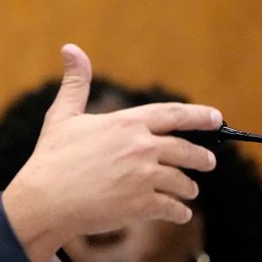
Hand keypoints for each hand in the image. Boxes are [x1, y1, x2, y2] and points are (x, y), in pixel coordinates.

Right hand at [2, 44, 221, 261]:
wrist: (44, 200)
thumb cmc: (51, 158)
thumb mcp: (63, 115)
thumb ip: (76, 83)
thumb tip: (70, 48)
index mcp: (127, 123)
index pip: (173, 115)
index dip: (199, 116)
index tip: (216, 118)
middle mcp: (141, 147)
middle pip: (185, 150)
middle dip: (201, 157)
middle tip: (209, 162)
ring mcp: (143, 177)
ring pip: (181, 181)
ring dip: (189, 187)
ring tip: (190, 190)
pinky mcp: (141, 205)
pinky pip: (172, 208)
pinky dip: (179, 211)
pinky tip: (181, 214)